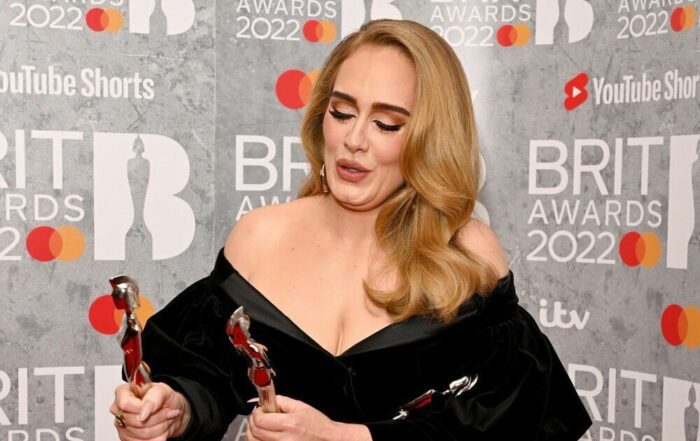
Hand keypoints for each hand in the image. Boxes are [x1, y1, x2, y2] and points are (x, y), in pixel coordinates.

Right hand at [110, 382, 190, 440]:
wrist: (171, 412)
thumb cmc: (165, 398)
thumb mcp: (163, 390)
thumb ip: (153, 397)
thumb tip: (144, 411)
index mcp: (123, 392)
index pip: (125, 403)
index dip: (142, 408)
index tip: (156, 408)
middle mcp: (119, 410)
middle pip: (135, 421)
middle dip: (157, 417)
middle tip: (168, 412)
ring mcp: (122, 426)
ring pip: (142, 434)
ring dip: (160, 427)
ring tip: (166, 419)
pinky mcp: (128, 439)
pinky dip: (158, 437)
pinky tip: (162, 429)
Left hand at [247, 395, 370, 440]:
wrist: (329, 440)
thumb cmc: (318, 425)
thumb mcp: (301, 407)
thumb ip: (281, 401)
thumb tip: (265, 399)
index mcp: (289, 424)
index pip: (260, 420)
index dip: (257, 413)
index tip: (261, 410)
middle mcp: (284, 440)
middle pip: (255, 432)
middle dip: (253, 422)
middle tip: (259, 418)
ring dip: (254, 434)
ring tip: (262, 428)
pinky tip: (266, 437)